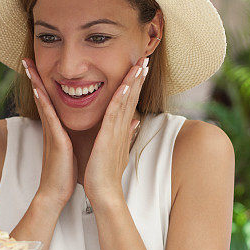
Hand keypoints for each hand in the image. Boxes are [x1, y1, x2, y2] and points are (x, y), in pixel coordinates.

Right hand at [23, 58, 77, 211]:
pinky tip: (39, 90)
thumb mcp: (76, 147)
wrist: (56, 192)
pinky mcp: (55, 140)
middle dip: (36, 76)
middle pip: (43, 95)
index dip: (47, 82)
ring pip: (43, 101)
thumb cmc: (66, 171)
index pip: (52, 100)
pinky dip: (44, 102)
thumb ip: (81, 134)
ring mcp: (52, 132)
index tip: (41, 66)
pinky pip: (49, 117)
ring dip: (37, 82)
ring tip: (29, 65)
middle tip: (28, 58)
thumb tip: (94, 125)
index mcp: (58, 127)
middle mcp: (52, 126)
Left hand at [84, 56, 147, 203]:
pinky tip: (125, 85)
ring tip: (141, 64)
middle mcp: (122, 128)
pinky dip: (121, 99)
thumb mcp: (116, 150)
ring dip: (133, 82)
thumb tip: (135, 122)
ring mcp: (117, 132)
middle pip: (132, 97)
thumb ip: (125, 134)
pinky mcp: (109, 138)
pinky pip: (116, 114)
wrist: (103, 192)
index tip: (141, 67)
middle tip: (146, 57)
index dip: (136, 83)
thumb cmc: (105, 174)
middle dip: (139, 77)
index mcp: (121, 129)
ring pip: (127, 101)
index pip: (130, 101)